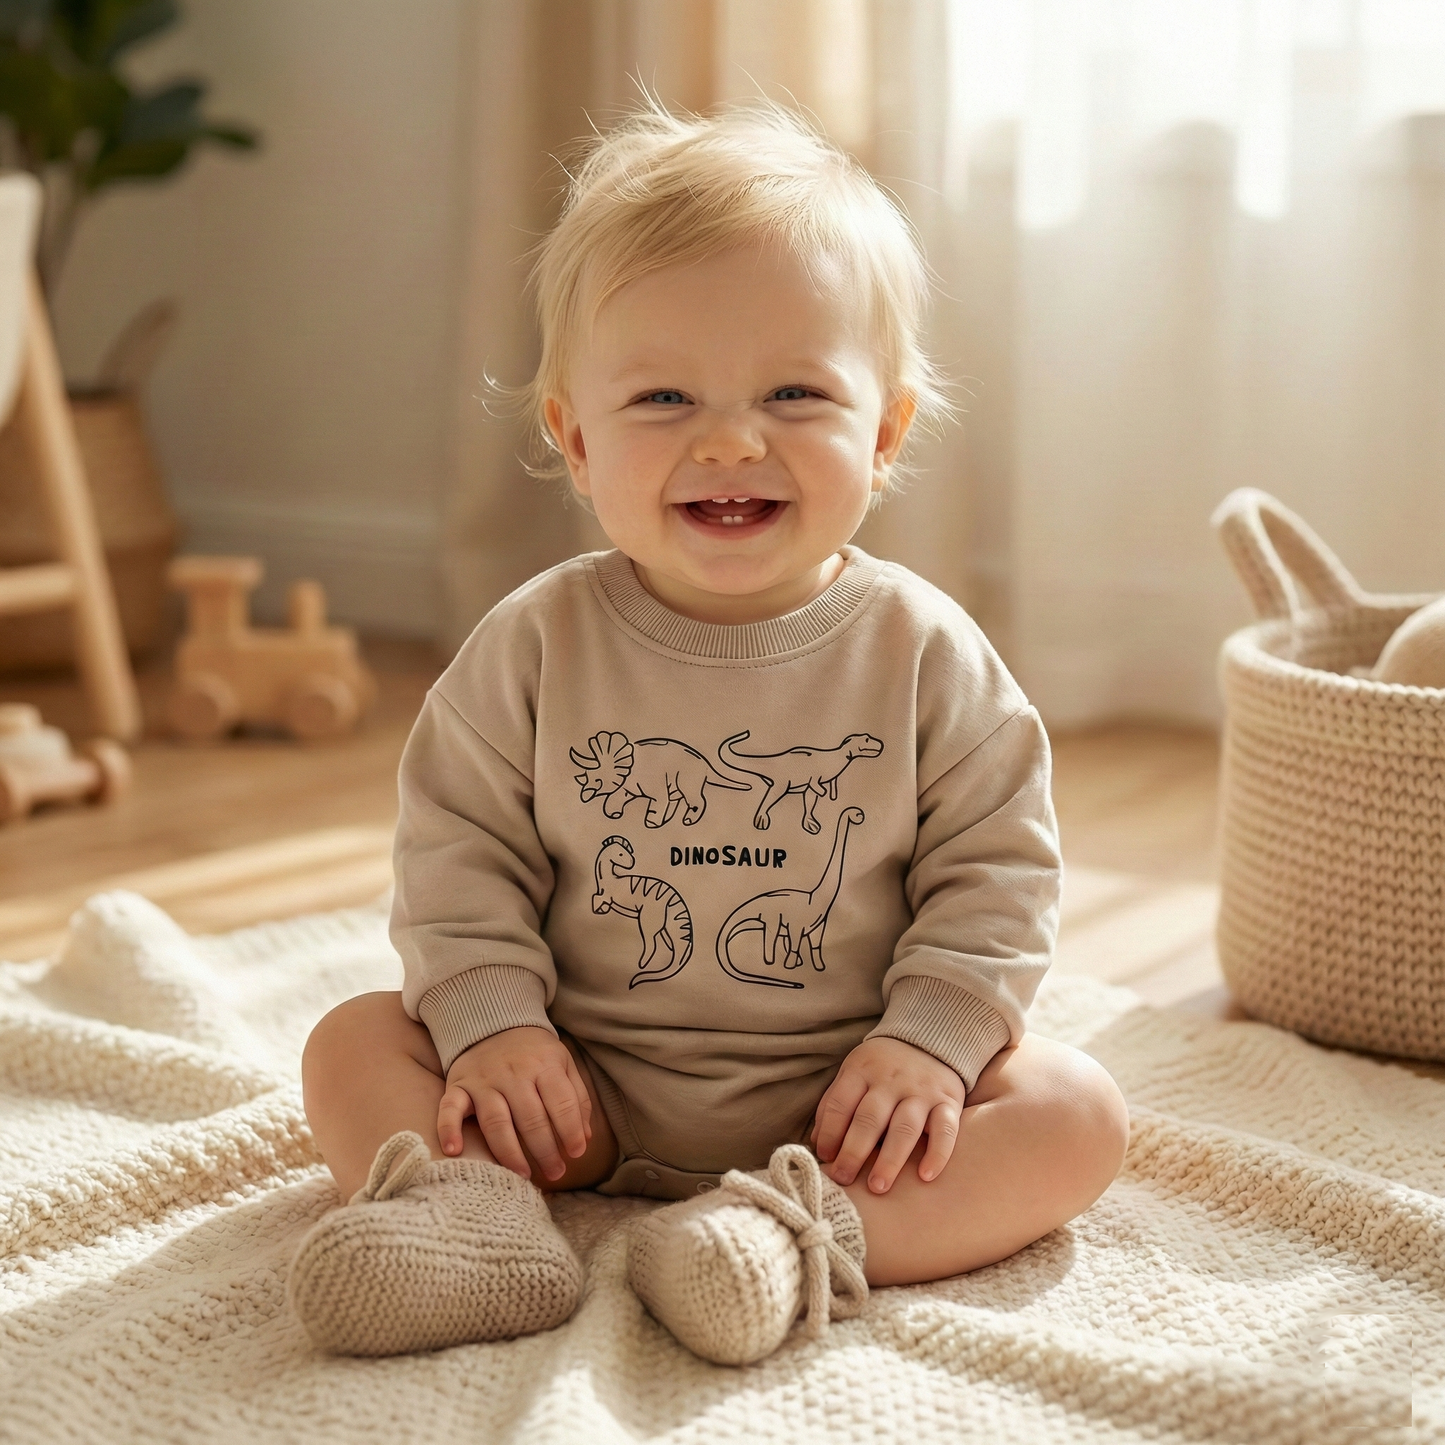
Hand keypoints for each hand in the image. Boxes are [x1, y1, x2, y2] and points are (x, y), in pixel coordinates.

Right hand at [437, 1026, 591, 1181]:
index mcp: (544, 1065)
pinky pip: (450, 1109)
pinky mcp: (458, 1086)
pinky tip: (454, 1151)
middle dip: (545, 1151)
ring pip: (497, 1122)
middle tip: (556, 1173)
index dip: (571, 1131)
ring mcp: (484, 1081)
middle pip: (531, 1119)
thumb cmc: (534, 1053)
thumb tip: (584, 1139)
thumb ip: (577, 1099)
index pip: (561, 1103)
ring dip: (510, 1153)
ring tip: (523, 1175)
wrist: (493, 1023)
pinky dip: (448, 1129)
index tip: (577, 1153)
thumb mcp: (563, 1063)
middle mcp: (514, 1074)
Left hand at [811, 1036, 964, 1192]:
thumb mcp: (854, 1074)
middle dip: (854, 1152)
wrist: (929, 1041)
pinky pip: (946, 1130)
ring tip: (878, 1187)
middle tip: (843, 1179)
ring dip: (890, 1159)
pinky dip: (937, 1153)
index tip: (824, 1159)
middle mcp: (891, 1081)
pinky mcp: (948, 1102)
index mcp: (862, 1071)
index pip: (841, 1103)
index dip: (830, 1132)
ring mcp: (921, 1091)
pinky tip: (926, 1176)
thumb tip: (817, 1143)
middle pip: (869, 1118)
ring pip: (905, 1127)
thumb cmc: (882, 1068)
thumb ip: (834, 1104)